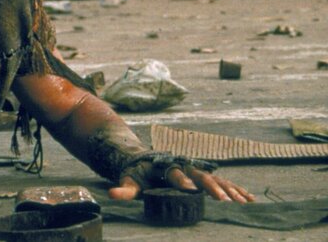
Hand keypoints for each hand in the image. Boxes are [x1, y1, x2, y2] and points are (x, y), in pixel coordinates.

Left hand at [108, 164, 254, 202]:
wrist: (142, 159)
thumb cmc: (136, 172)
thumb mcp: (128, 180)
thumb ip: (123, 189)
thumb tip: (111, 195)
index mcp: (166, 167)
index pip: (175, 174)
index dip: (182, 181)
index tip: (190, 189)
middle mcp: (184, 166)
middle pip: (200, 175)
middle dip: (212, 186)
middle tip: (225, 199)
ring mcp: (195, 170)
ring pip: (216, 178)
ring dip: (230, 189)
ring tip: (244, 201)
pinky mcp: (202, 175)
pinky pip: (222, 182)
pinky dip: (236, 189)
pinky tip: (249, 198)